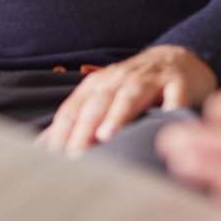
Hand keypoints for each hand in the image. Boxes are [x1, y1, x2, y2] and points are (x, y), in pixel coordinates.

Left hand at [38, 46, 216, 154]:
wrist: (179, 60)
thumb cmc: (136, 87)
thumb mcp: (103, 98)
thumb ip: (75, 121)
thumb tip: (41, 146)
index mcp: (98, 85)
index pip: (73, 110)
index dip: (60, 133)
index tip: (52, 161)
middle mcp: (119, 79)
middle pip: (97, 103)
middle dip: (83, 130)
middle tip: (75, 158)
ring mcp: (150, 80)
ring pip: (130, 95)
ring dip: (117, 114)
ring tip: (106, 136)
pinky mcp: (179, 84)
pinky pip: (174, 97)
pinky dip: (168, 109)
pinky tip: (163, 124)